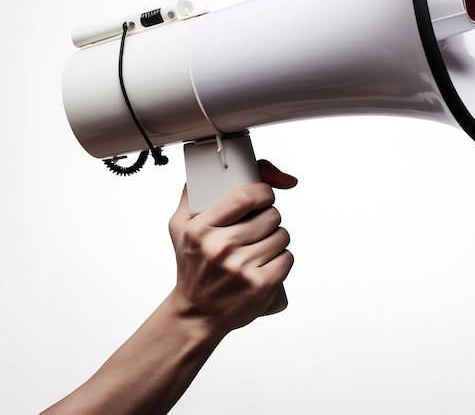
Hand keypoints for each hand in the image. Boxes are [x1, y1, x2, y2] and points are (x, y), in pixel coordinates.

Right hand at [168, 160, 296, 336]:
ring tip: (261, 244)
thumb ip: (193, 192)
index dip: (264, 191)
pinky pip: (287, 258)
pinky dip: (282, 257)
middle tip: (259, 225)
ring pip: (282, 235)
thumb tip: (217, 167)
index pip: (246, 196)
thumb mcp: (180, 226)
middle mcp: (219, 249)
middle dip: (270, 216)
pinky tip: (268, 261)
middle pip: (270, 215)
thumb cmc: (191, 265)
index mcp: (200, 229)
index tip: (264, 195)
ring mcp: (240, 270)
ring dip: (277, 237)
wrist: (196, 313)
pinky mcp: (260, 287)